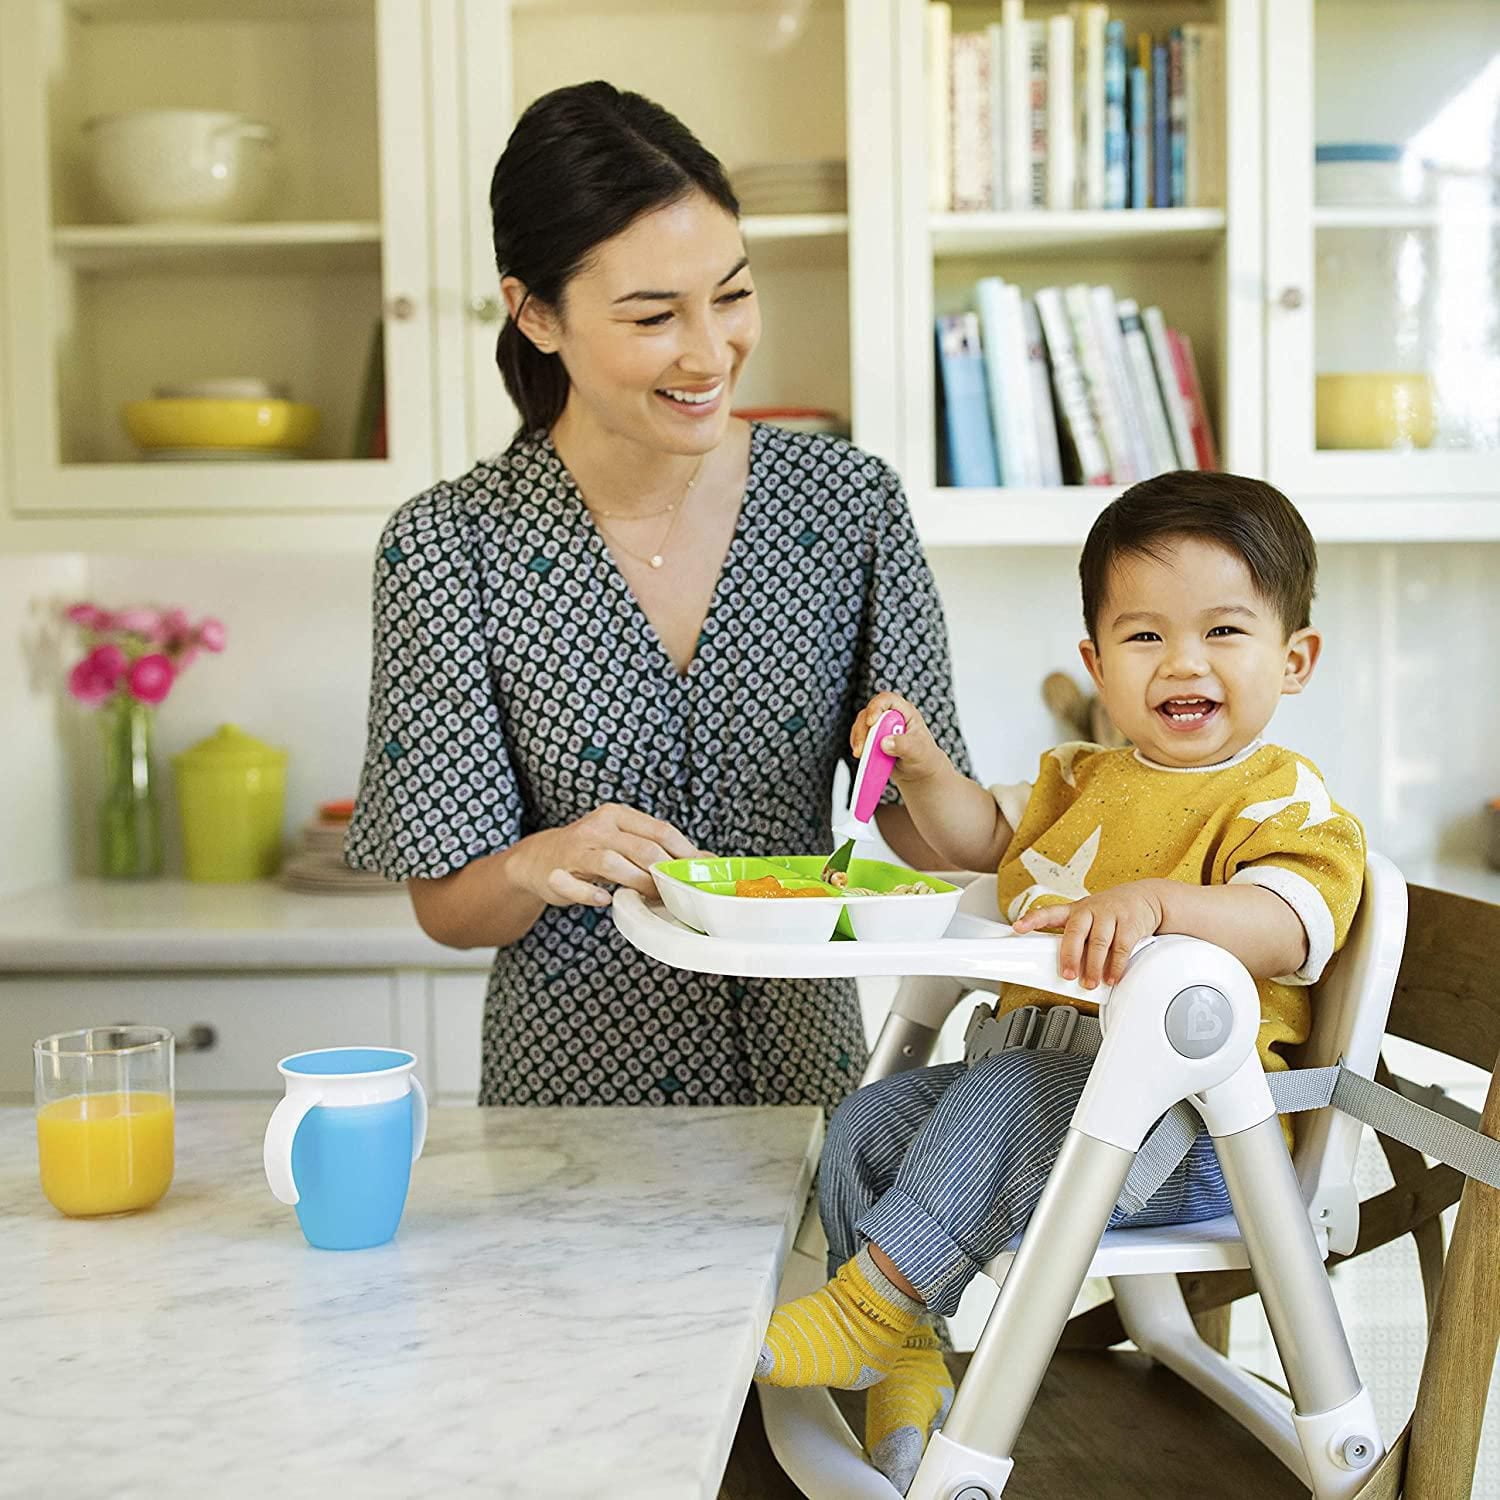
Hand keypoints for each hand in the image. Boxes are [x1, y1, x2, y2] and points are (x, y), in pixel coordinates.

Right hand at [513, 803, 699, 907]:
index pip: (660, 831)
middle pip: (642, 849)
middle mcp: (597, 828)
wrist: (539, 859)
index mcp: (617, 815)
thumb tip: (704, 860)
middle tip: (678, 891)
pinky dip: (593, 896)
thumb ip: (655, 847)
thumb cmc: (591, 850)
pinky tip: (606, 900)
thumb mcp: (622, 839)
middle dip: (665, 873)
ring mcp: (576, 851)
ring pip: (614, 864)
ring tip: (652, 897)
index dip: (685, 852)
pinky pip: (578, 887)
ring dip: (638, 883)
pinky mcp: (558, 875)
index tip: (701, 871)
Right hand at [852, 692, 950, 787]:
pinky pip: (859, 739)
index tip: (871, 722)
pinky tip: (862, 756)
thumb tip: (885, 742)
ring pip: (861, 726)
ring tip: (861, 755)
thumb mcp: (919, 751)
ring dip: (858, 740)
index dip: (876, 707)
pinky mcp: (872, 741)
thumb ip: (904, 745)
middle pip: (869, 714)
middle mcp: (890, 717)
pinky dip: (858, 747)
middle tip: (863, 748)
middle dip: (863, 730)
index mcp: (905, 712)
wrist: (920, 773)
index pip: (887, 700)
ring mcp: (879, 729)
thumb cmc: (924, 757)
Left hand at [1012, 880, 1169, 988]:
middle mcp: (1090, 910)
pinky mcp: (1130, 923)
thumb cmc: (1108, 913)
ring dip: (1094, 966)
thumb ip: (1075, 941)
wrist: (1143, 898)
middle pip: (1076, 932)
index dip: (1032, 920)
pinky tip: (1112, 977)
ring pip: (1099, 942)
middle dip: (1071, 956)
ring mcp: (1110, 915)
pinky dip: (1116, 966)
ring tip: (1090, 983)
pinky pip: (1122, 947)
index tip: (1018, 927)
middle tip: (1068, 975)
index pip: (1049, 913)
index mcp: (1074, 911)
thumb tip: (1061, 970)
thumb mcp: (1087, 919)